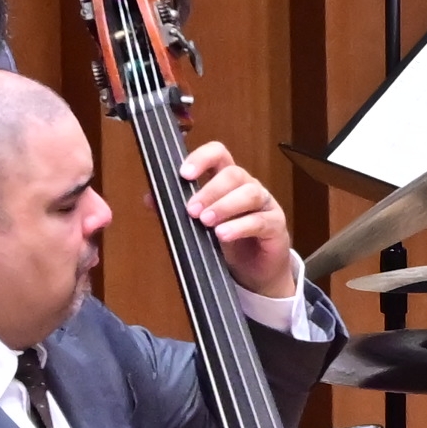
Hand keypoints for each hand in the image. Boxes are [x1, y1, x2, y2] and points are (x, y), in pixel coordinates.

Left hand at [180, 141, 297, 300]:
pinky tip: (223, 234)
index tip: (185, 174)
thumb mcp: (199, 226)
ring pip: (250, 193)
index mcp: (228, 181)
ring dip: (225, 206)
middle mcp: (248, 187)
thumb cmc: (228, 242)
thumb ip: (176, 210)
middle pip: (234, 174)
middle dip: (210, 190)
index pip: (219, 155)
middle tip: (192, 210)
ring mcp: (265, 205)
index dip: (202, 158)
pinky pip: (260, 220)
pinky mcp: (275, 225)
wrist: (256, 272)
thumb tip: (150, 198)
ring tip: (206, 222)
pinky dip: (239, 226)